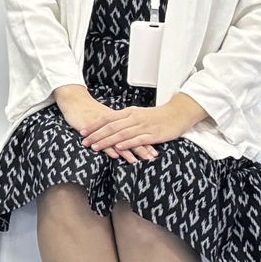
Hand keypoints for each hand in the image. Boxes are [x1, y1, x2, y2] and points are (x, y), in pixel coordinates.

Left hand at [76, 92, 208, 163]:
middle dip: (96, 135)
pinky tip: (118, 148)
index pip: (107, 118)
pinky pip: (138, 139)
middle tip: (84, 142)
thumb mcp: (138, 114)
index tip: (82, 131)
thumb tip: (109, 126)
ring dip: (107, 141)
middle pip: (111, 127)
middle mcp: (134, 118)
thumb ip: (124, 120)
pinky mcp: (153, 134)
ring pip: (121, 133)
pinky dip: (127, 144)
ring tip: (96, 147)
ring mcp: (144, 126)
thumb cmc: (157, 116)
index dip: (94, 125)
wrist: (178, 113)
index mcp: (129, 112)